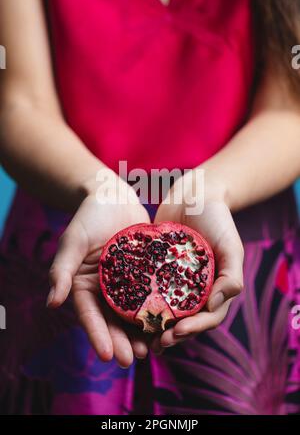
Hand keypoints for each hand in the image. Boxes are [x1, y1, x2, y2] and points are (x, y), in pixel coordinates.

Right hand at [47, 171, 150, 367]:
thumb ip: (62, 270)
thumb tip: (52, 303)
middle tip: (133, 359)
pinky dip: (158, 311)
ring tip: (152, 349)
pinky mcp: (145, 275)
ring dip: (141, 333)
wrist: (114, 196)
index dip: (97, 336)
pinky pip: (152, 295)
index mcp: (83, 286)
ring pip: (133, 314)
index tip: (106, 356)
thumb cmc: (89, 216)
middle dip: (121, 341)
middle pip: (112, 321)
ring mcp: (126, 284)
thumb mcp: (73, 240)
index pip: (89, 315)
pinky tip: (169, 323)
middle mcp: (104, 289)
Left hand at [152, 170, 243, 351]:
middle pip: (185, 320)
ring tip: (140, 338)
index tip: (177, 333)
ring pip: (165, 310)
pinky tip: (126, 309)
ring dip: (155, 327)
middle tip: (155, 344)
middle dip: (172, 334)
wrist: (193, 194)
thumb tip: (215, 306)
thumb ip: (231, 276)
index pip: (207, 317)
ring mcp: (175, 280)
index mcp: (215, 288)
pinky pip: (148, 289)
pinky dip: (140, 302)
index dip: (194, 329)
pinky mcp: (157, 269)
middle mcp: (195, 288)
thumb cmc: (216, 218)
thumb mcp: (231, 245)